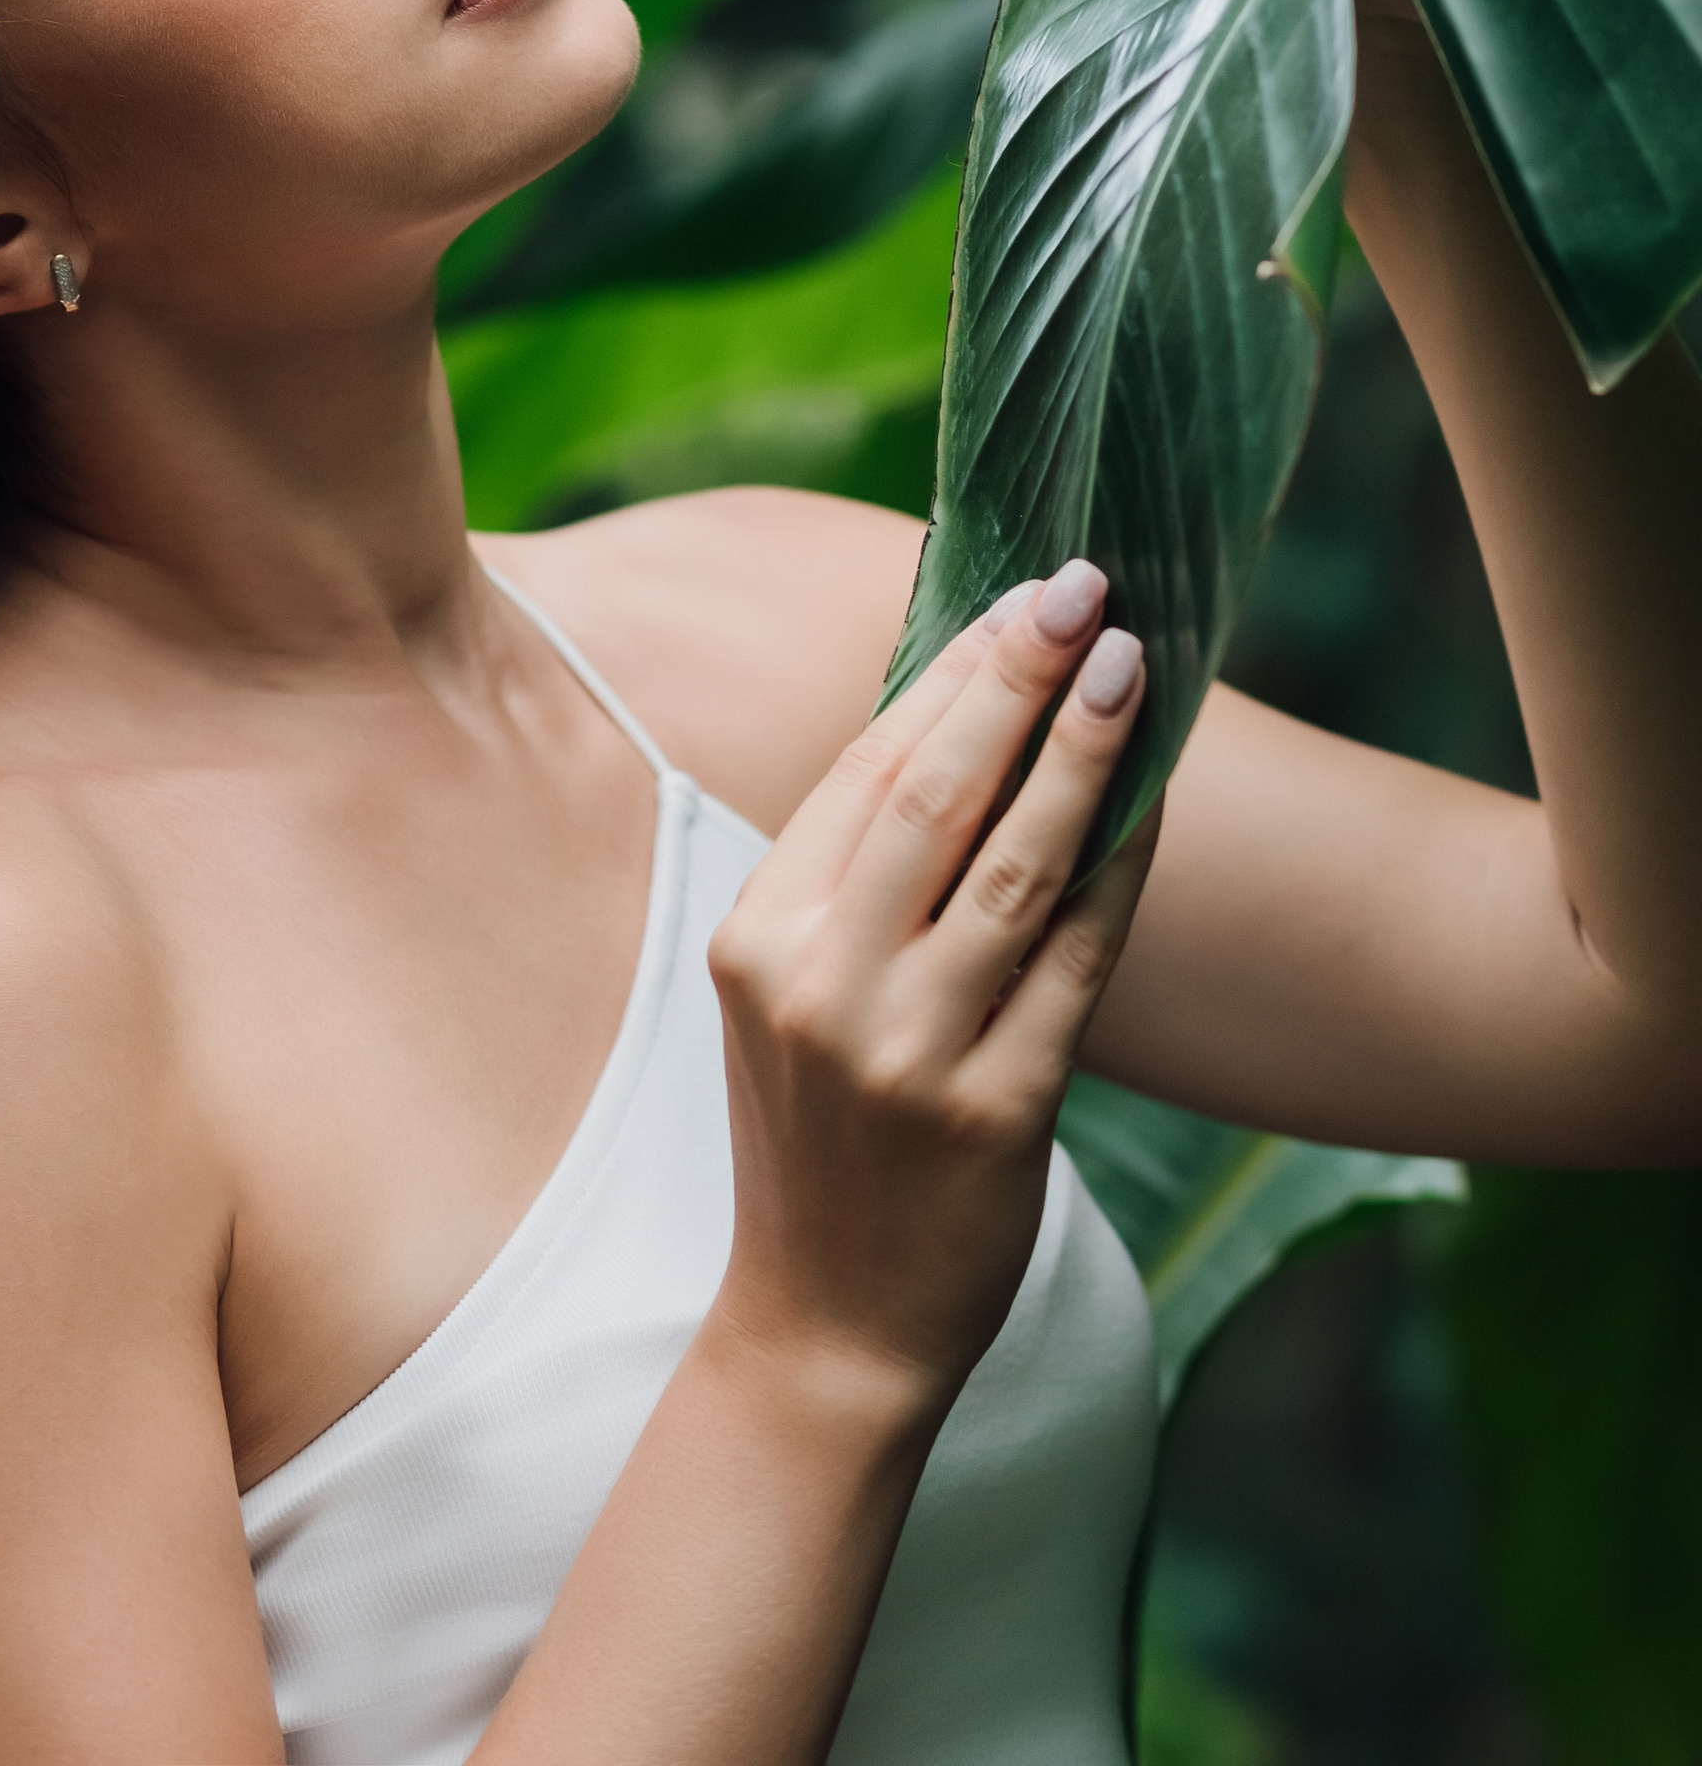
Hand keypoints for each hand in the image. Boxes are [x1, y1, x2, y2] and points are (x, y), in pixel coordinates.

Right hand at [706, 569, 1156, 1415]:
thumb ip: (857, 872)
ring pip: (1014, 868)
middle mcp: (822, 985)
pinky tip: (1155, 803)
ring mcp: (908, 1055)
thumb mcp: (790, 991)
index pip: (865, 770)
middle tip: (1084, 588)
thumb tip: (968, 709)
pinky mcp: (996, 1115)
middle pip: (934, 795)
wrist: (825, 1326)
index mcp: (759, 935)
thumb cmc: (820, 1131)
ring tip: (1133, 665)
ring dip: (1083, 754)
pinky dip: (1119, 872)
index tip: (1019, 594)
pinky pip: (1075, 965)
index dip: (951, 672)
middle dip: (1017, 677)